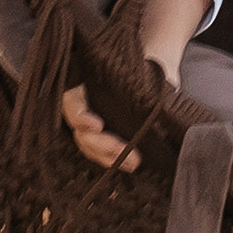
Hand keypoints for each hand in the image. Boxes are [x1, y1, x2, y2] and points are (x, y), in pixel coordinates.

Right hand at [61, 0, 211, 173]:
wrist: (154, 74)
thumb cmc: (144, 67)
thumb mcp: (143, 69)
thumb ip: (143, 80)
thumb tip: (160, 94)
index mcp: (84, 82)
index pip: (72, 102)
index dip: (80, 117)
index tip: (98, 125)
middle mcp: (83, 104)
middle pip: (80, 131)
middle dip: (101, 144)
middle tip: (124, 150)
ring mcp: (90, 122)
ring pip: (88, 145)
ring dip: (108, 157)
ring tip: (133, 162)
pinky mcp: (102, 136)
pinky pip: (99, 153)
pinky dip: (113, 160)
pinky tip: (130, 165)